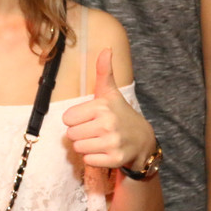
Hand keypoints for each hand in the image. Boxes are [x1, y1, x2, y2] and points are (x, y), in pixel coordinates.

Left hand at [62, 49, 153, 168]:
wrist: (143, 140)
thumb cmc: (120, 113)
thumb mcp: (110, 92)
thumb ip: (104, 71)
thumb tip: (106, 49)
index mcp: (102, 106)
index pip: (67, 118)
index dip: (75, 119)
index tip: (88, 118)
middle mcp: (107, 124)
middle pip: (71, 135)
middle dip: (80, 134)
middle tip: (94, 130)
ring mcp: (112, 143)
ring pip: (78, 148)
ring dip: (85, 146)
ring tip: (98, 140)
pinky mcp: (115, 159)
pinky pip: (88, 161)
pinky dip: (93, 158)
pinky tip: (104, 151)